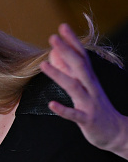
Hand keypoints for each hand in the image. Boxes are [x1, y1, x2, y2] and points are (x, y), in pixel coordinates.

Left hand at [40, 23, 127, 158]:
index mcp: (90, 81)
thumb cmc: (98, 109)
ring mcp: (90, 103)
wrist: (119, 134)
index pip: (82, 56)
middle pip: (78, 66)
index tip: (62, 27)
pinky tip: (51, 104)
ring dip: (58, 75)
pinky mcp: (87, 120)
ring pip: (74, 87)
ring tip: (43, 65)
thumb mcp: (87, 89)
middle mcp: (91, 88)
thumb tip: (58, 58)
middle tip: (52, 37)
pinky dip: (63, 109)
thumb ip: (74, 74)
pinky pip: (74, 115)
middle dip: (66, 51)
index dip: (72, 42)